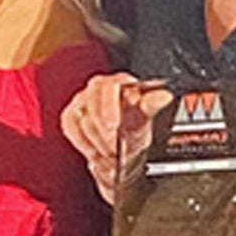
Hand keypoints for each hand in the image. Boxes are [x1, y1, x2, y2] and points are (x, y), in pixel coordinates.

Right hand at [61, 73, 169, 203]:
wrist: (124, 144)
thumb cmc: (135, 125)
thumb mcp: (146, 116)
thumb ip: (153, 104)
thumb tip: (164, 95)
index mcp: (120, 82)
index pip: (110, 87)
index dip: (109, 107)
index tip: (113, 126)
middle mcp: (99, 86)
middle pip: (94, 105)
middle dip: (105, 132)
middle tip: (115, 148)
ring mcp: (83, 99)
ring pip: (83, 121)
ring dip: (98, 142)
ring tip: (110, 152)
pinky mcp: (71, 113)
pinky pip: (71, 128)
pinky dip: (84, 144)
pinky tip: (95, 151)